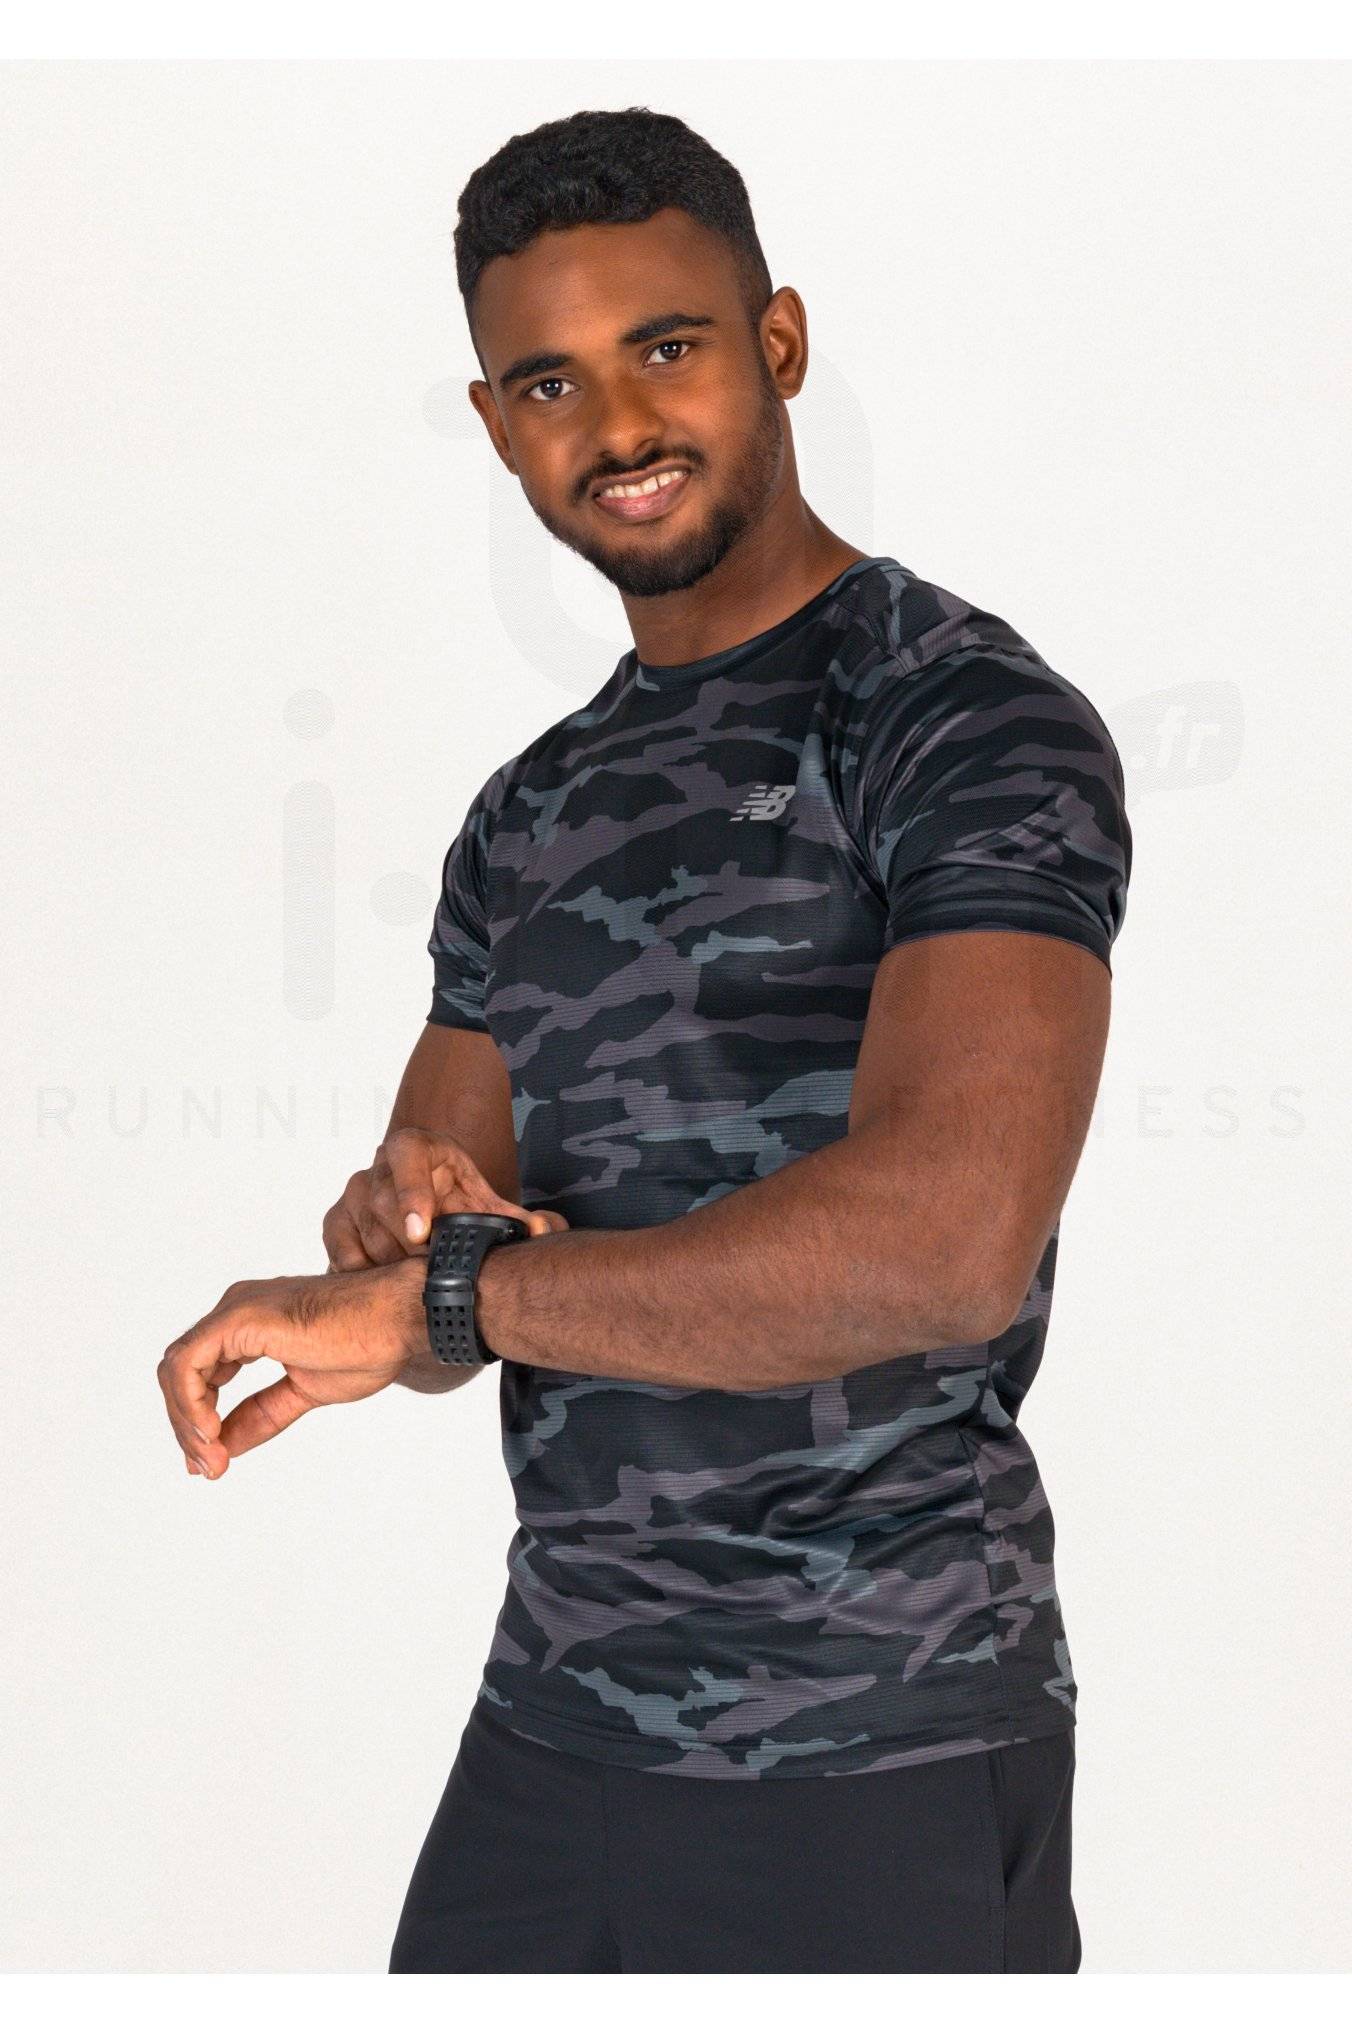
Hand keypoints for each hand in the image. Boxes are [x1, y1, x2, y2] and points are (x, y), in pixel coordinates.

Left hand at [158, 1259, 426, 1479]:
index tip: (210, 1461)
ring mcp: (235, 1312)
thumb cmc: (368, 1344)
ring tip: (210, 1458)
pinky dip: (190, 1404)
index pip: (201, 1374)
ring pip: (176, 1370)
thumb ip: (259, 1415)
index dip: (196, 1420)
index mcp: (250, 1325)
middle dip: (187, 1426)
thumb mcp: (302, 1393)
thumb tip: (224, 1446)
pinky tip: (211, 1432)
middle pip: (182, 1373)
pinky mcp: (238, 1319)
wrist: (399, 1319)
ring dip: (186, 1421)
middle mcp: (235, 1311)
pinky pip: (188, 1365)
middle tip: (208, 1468)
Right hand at [322, 1127, 567, 1268]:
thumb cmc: (458, 1201)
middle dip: (408, 1245)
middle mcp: (380, 1165)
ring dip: (390, 1262)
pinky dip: (359, 1269)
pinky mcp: (337, 1219)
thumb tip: (542, 1231)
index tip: (422, 1232)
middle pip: (383, 1204)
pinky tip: (383, 1284)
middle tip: (432, 1273)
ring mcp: (354, 1192)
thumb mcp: (487, 1205)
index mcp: (417, 1147)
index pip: (407, 1154)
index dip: (412, 1191)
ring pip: (364, 1231)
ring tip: (417, 1281)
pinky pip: (339, 1247)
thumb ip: (517, 1218)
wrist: (429, 1203)